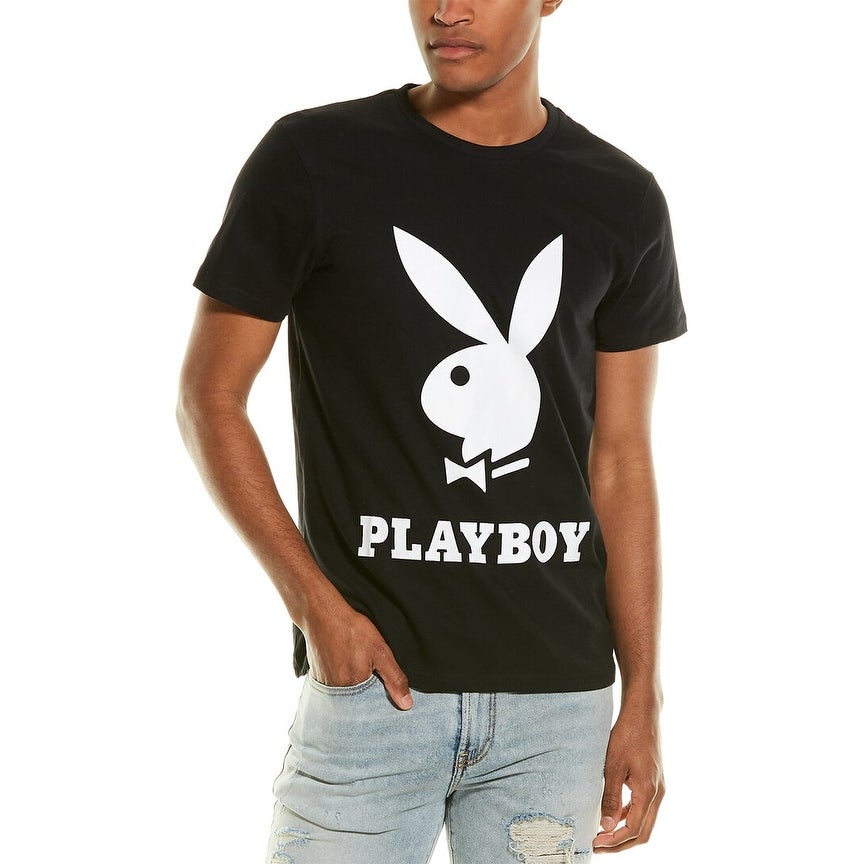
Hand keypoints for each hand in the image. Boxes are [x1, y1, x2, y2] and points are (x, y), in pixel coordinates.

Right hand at [303, 603, 412, 709]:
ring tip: (355, 665)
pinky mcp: (317, 677)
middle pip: (357, 702)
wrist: (322, 614)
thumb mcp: (380, 651)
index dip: (380, 698)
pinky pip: (333, 687)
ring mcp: (324, 685)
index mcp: (353, 688)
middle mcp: (336, 692)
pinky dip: (341, 680)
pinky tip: (344, 664)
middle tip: (367, 669)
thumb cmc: (351, 629)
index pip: (371, 707)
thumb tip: (407, 704)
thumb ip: (394, 679)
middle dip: (366, 692)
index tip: (383, 687)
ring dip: (353, 686)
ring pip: (345, 695)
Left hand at [593, 706, 663, 852]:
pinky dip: (629, 816)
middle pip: (642, 832)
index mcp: (648, 792)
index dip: (614, 841)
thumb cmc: (627, 736)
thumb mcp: (613, 766)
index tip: (596, 844)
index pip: (633, 829)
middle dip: (621, 843)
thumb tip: (606, 826)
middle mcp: (658, 794)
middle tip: (599, 845)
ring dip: (625, 831)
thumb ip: (610, 797)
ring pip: (645, 821)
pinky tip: (613, 814)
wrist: (643, 715)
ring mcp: (658, 788)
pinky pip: (644, 808)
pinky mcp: (654, 782)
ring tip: (603, 833)